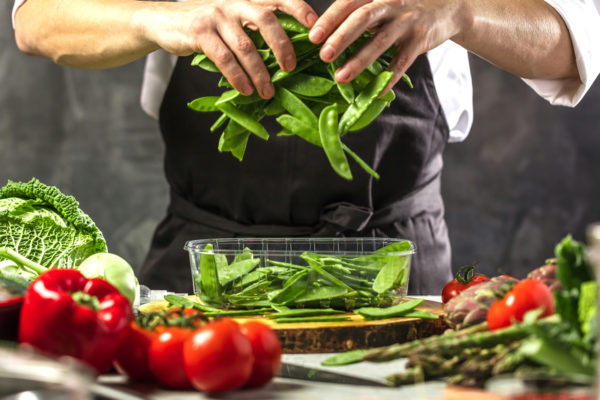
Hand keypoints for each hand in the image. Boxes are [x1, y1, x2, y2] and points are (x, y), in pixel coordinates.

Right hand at [140, 0, 317, 97]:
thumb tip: (285, 58)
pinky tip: (246, 89)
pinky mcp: (200, 31)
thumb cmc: (206, 26)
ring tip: (267, 92)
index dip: (299, 9)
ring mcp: (216, 15)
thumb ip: (253, 30)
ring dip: (259, 73)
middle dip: (282, 46)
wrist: (164, 22)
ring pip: (245, 46)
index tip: (315, 27)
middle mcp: (234, 2)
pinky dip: (238, 77)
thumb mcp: (232, 21)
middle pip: (266, 20)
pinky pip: (224, 58)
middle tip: (290, 69)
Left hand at [308, 0, 464, 91]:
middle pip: (363, 18)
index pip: (349, 3)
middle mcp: (391, 3)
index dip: (330, 19)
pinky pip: (401, 62)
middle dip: (341, 37)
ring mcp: (407, 21)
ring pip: (380, 42)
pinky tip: (376, 92)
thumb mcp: (382, 2)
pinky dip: (388, 78)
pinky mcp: (421, 40)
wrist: (448, 6)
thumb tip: (325, 39)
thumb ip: (359, 15)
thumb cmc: (403, 8)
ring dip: (359, 61)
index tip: (313, 36)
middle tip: (323, 56)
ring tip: (340, 77)